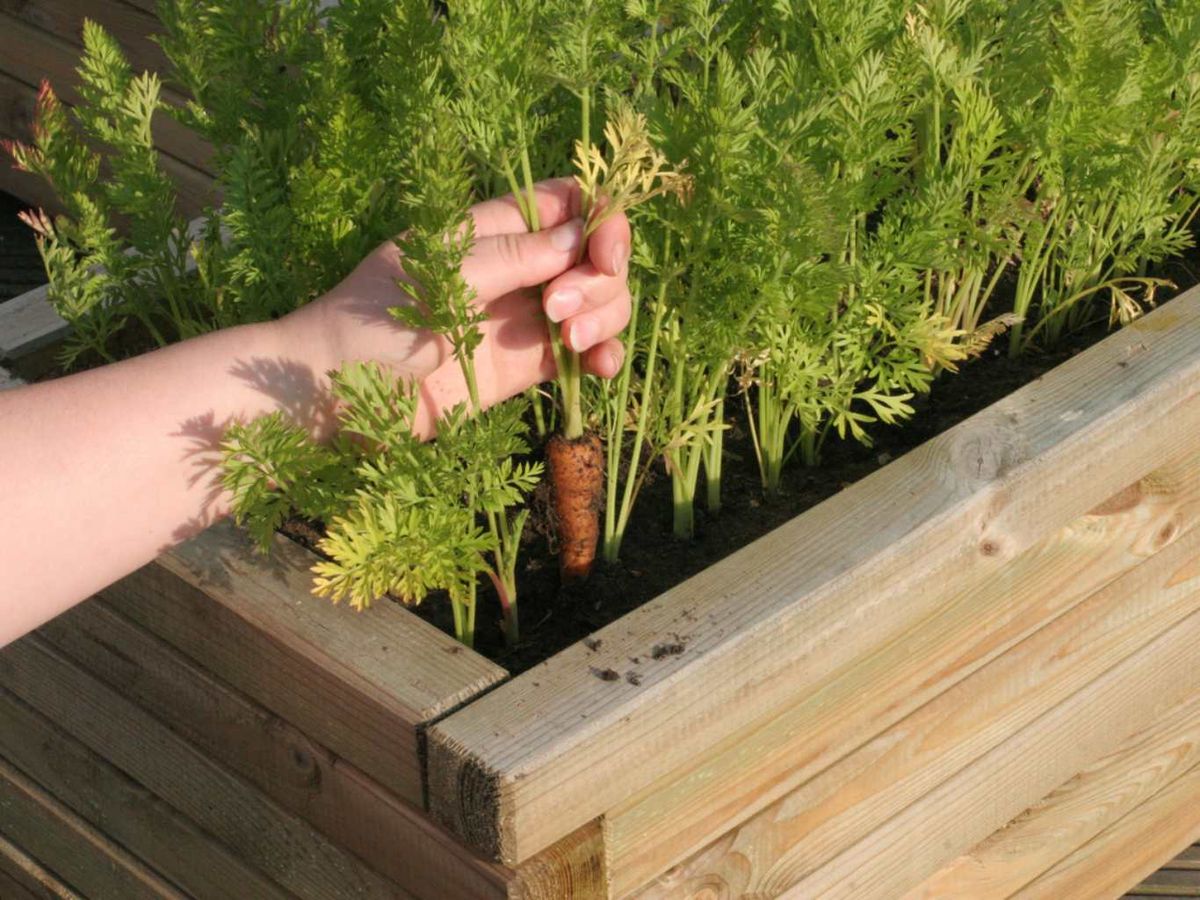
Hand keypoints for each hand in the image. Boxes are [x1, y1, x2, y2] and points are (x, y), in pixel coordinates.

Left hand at [282, 177, 631, 434]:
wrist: (330, 394)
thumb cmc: (369, 320)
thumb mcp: (438, 276)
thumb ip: (511, 257)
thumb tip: (578, 235)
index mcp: (488, 228)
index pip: (564, 202)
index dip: (599, 217)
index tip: (603, 249)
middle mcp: (513, 268)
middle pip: (590, 254)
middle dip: (597, 277)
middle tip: (558, 310)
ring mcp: (520, 318)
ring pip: (595, 302)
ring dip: (604, 316)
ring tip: (571, 343)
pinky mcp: (522, 368)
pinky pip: (580, 354)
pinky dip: (602, 355)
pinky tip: (600, 368)